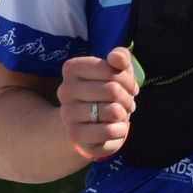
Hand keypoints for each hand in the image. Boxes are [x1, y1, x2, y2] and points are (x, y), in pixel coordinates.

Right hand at [60, 46, 136, 160]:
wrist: (90, 125)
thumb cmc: (106, 93)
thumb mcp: (116, 71)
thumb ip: (120, 57)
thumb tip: (117, 57)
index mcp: (71, 68)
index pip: (109, 68)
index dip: (126, 78)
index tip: (128, 85)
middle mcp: (65, 90)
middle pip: (113, 90)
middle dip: (127, 97)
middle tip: (126, 102)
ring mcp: (68, 114)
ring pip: (112, 111)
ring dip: (124, 114)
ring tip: (119, 114)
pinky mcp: (75, 135)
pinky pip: (109, 131)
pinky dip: (120, 130)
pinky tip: (117, 128)